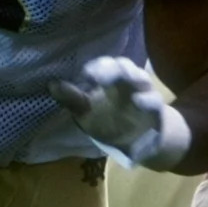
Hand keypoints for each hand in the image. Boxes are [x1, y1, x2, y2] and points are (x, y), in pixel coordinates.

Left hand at [50, 56, 189, 169]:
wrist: (136, 141)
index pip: (104, 65)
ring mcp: (143, 93)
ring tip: (125, 81)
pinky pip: (154, 102)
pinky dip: (148, 100)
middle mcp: (127, 82)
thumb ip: (72, 99)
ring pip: (141, 79)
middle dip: (113, 68)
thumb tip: (51, 85)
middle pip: (123, 66)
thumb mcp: (86, 112)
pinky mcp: (156, 109)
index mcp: (109, 80)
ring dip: (134, 78)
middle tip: (101, 76)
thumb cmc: (107, 121)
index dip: (97, 67)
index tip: (88, 75)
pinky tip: (139, 102)